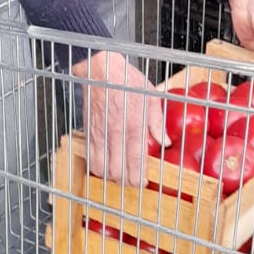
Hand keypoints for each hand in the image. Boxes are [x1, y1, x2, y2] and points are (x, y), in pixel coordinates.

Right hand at [73, 50, 164, 184]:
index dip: (138, 177)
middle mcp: (116, 132)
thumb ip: (157, 122)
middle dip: (125, 180)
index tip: (141, 183)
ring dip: (110, 175)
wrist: (100, 70)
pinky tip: (104, 164)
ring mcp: (100, 134)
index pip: (135, 161)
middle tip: (131, 180)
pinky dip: (97, 166)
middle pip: (117, 170)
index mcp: (134, 124)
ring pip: (102, 168)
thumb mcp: (150, 97)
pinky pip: (90, 157)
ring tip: (118, 173)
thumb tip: (165, 141)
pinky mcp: (88, 132)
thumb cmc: (126, 80)